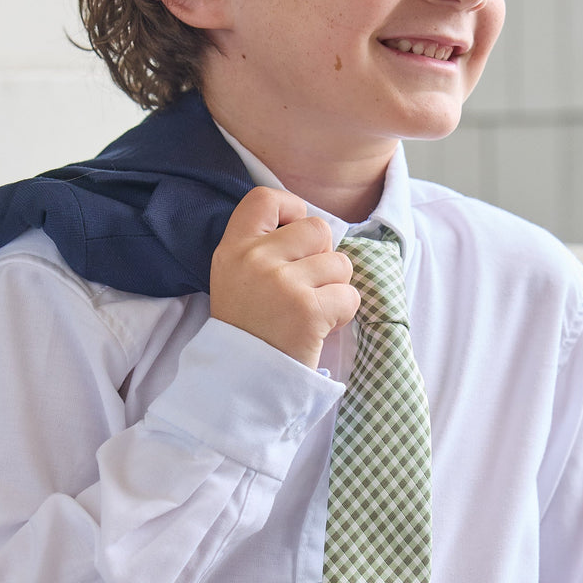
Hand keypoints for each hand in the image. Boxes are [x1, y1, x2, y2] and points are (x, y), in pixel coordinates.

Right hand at [210, 187, 359, 368]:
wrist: (242, 384)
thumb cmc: (249, 330)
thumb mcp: (237, 279)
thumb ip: (264, 248)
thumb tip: (313, 225)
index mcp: (232, 249)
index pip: (265, 198)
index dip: (292, 209)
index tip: (295, 235)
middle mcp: (254, 259)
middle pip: (317, 228)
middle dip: (323, 256)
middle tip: (304, 288)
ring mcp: (281, 284)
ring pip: (340, 263)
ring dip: (335, 288)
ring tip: (309, 311)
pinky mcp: (307, 310)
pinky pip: (350, 295)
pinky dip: (342, 314)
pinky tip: (318, 328)